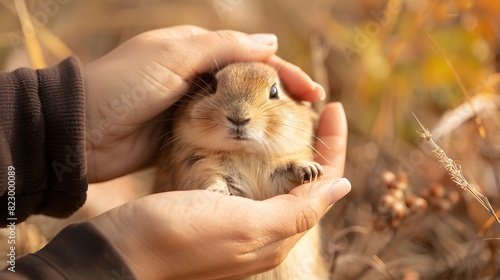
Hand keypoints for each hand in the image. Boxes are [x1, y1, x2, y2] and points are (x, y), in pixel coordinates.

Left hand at [84, 25, 324, 182]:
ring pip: (237, 111)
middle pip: (249, 84)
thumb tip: (271, 43)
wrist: (79, 130)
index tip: (312, 94)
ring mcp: (190, 107)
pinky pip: (219, 134)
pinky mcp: (182, 135)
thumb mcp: (174, 56)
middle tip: (310, 118)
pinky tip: (259, 151)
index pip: (251, 57)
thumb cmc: (123, 85)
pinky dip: (239, 140)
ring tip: (293, 137)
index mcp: (195, 50)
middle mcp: (195, 76)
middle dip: (280, 98)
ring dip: (263, 121)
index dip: (284, 72)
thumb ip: (222, 48)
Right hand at [91, 103, 349, 279]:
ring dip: (288, 152)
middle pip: (303, 185)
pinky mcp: (215, 214)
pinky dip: (259, 160)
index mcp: (277, 236)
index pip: (323, 187)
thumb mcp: (245, 226)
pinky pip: (249, 184)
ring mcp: (238, 224)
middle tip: (313, 109)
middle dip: (314, 148)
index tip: (335, 109)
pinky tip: (250, 143)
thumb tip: (340, 188)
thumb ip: (295, 212)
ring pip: (277, 184)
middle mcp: (263, 232)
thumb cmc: (180, 238)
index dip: (333, 148)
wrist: (122, 251)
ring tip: (289, 117)